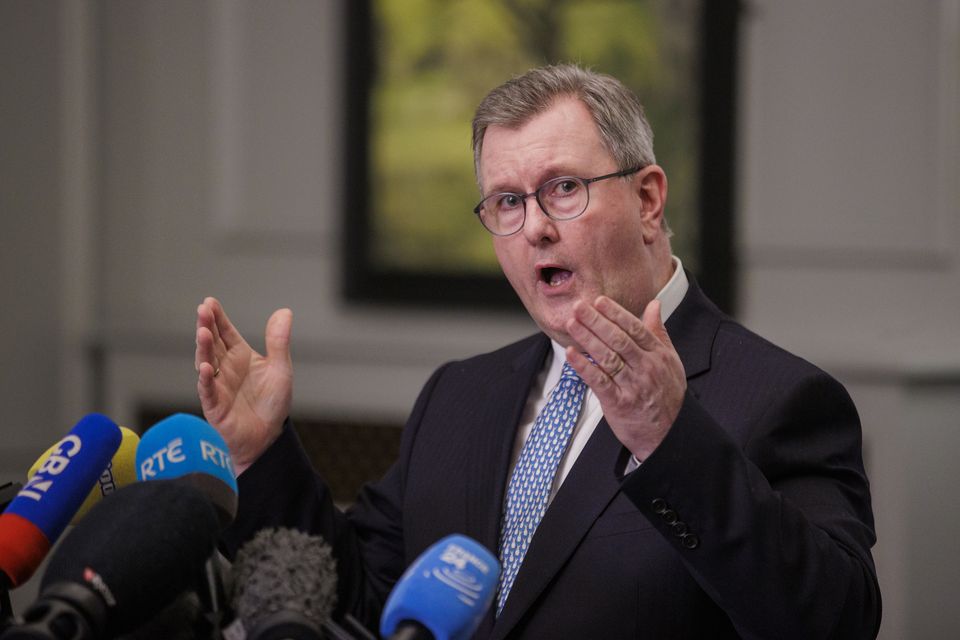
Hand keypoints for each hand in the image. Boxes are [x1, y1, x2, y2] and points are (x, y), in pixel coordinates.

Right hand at [195, 297, 292, 473]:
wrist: (268, 436)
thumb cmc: (271, 402)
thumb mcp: (280, 368)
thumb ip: (278, 341)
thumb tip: (285, 311)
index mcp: (239, 355)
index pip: (225, 332)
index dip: (217, 317)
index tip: (209, 302)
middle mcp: (224, 367)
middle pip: (212, 343)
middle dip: (206, 326)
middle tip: (203, 310)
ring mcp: (217, 385)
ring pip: (206, 362)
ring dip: (203, 348)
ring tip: (203, 332)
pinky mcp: (214, 405)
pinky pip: (208, 390)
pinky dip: (206, 379)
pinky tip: (206, 367)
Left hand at [564, 296, 685, 460]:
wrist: (670, 434)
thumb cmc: (667, 395)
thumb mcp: (670, 361)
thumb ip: (658, 332)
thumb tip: (654, 304)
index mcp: (658, 355)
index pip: (635, 328)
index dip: (616, 313)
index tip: (599, 301)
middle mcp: (646, 368)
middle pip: (618, 339)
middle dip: (596, 321)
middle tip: (578, 306)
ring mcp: (633, 386)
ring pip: (607, 357)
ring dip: (587, 338)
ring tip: (571, 324)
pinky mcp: (619, 403)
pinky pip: (599, 381)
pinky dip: (584, 366)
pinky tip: (571, 353)